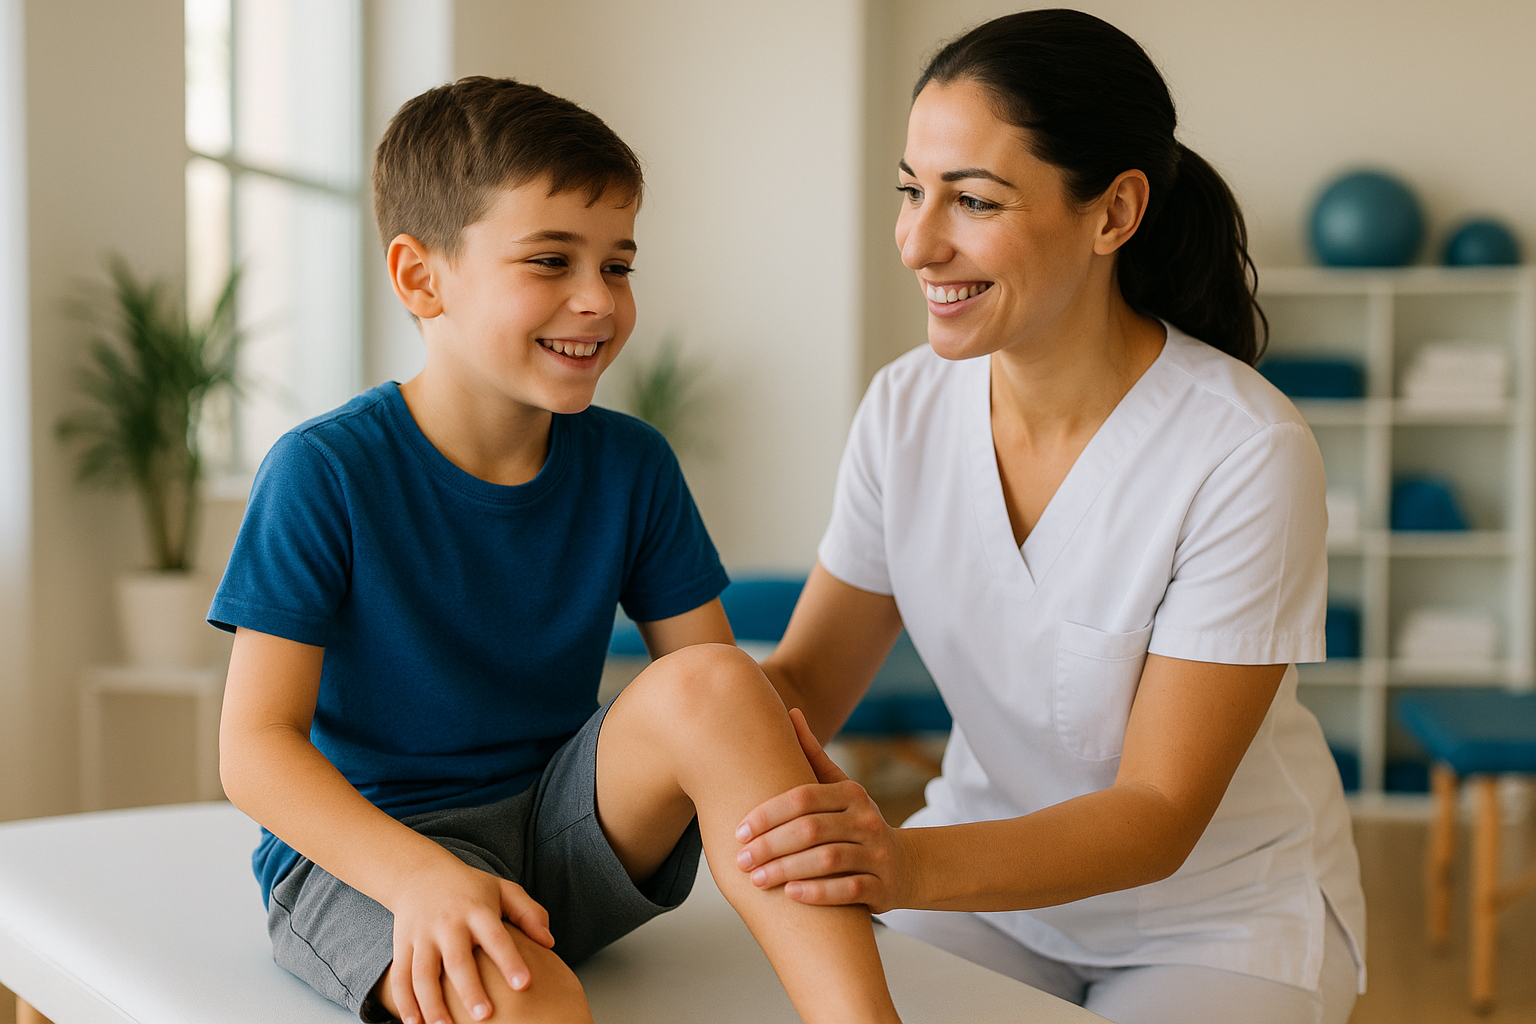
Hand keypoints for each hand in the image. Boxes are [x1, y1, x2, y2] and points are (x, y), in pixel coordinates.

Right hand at [386, 857, 555, 1023]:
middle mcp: (448, 924)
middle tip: (484, 1016)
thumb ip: (529, 913)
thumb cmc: (471, 888)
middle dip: (470, 990)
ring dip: (432, 1004)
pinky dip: (405, 1003)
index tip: (524, 985)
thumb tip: (550, 943)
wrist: (419, 873)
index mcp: (477, 910)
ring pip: (423, 974)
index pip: (496, 938)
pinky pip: (400, 978)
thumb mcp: (503, 889)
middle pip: (458, 960)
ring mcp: (422, 936)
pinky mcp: (402, 946)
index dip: (510, 961)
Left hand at [733, 708, 912, 913]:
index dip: (768, 814)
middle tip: (741, 860)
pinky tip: (791, 895)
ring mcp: (877, 854)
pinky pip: (850, 890)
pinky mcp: (883, 886)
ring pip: (829, 860)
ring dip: (788, 870)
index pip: (804, 798)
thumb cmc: (857, 822)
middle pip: (812, 830)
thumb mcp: (840, 788)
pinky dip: (819, 892)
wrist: (905, 865)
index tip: (739, 830)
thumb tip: (791, 712)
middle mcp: (867, 820)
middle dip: (771, 845)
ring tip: (757, 880)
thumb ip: (813, 755)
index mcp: (851, 794)